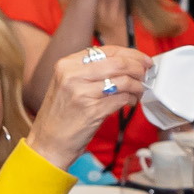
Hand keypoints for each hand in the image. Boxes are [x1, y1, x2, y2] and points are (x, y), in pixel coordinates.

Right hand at [29, 46, 143, 167]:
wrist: (47, 143)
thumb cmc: (60, 115)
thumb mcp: (67, 84)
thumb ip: (90, 70)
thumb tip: (123, 62)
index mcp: (67, 64)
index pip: (106, 50)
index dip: (130, 53)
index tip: (142, 59)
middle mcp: (72, 75)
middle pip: (118, 63)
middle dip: (138, 67)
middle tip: (146, 74)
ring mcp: (82, 93)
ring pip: (123, 81)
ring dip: (137, 86)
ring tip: (139, 91)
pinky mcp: (92, 111)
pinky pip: (122, 99)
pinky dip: (131, 100)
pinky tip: (130, 102)